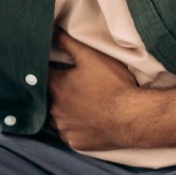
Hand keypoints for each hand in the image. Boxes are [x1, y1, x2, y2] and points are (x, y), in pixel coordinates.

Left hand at [46, 29, 140, 151]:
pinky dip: (73, 127)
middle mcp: (54, 110)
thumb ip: (68, 43)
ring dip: (63, 110)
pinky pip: (68, 133)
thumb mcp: (91, 57)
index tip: (55, 67)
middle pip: (48, 97)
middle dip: (56, 91)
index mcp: (55, 87)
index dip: (48, 69)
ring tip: (79, 104)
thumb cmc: (113, 85)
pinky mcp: (75, 142)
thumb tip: (52, 32)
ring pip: (56, 117)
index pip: (42, 74)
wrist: (133, 117)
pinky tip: (85, 120)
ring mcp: (64, 128)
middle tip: (72, 86)